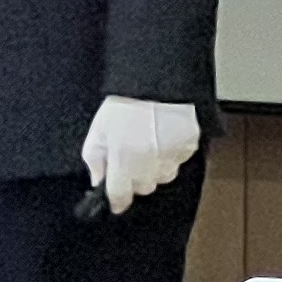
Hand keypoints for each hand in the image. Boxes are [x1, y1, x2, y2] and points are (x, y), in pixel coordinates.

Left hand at [81, 96, 201, 213]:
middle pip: (143, 188)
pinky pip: (178, 161)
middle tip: (131, 154)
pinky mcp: (188, 148)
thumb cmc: (125, 103)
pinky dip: (171, 153)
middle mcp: (148, 167)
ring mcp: (170, 159)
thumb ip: (94, 159)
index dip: (117, 200)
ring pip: (162, 176)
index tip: (116, 198)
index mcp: (123, 163)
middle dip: (136, 177)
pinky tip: (164, 135)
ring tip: (149, 141)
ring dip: (155, 167)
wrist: (157, 82)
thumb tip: (98, 180)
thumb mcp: (97, 130)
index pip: (119, 198)